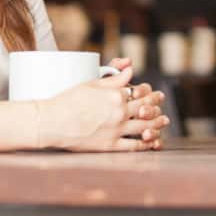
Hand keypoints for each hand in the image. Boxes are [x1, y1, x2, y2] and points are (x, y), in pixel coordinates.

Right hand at [37, 66, 167, 151]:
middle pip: (146, 109)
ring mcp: (116, 130)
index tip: (156, 93)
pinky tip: (152, 142)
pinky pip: (134, 146)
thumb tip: (130, 69)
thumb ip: (114, 79)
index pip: (140, 93)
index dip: (150, 93)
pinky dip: (146, 144)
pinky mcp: (110, 146)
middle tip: (162, 105)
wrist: (51, 123)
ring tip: (163, 121)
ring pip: (145, 127)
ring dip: (157, 124)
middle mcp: (119, 112)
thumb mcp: (92, 84)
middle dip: (157, 106)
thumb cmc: (67, 100)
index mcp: (115, 95)